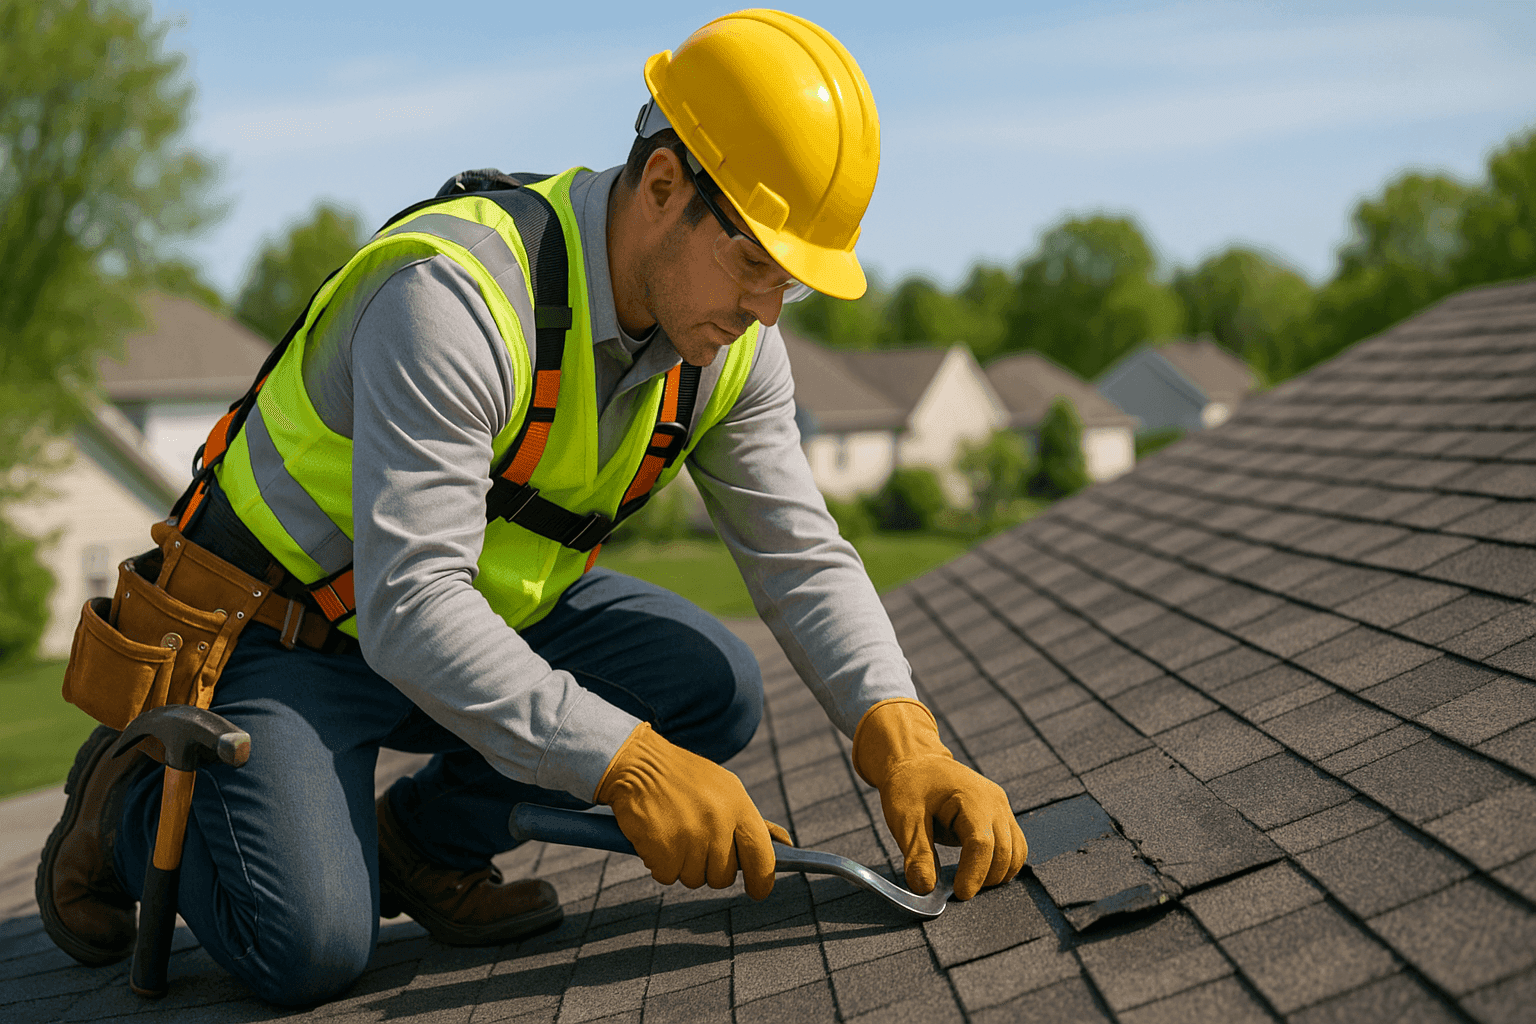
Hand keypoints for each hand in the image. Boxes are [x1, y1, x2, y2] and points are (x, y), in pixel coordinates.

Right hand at [596, 723, 789, 898]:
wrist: (637, 763)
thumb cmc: (684, 779)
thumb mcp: (726, 789)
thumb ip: (754, 822)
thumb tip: (786, 846)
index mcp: (738, 805)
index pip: (762, 855)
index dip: (762, 879)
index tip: (758, 890)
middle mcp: (718, 821)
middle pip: (724, 876)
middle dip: (709, 868)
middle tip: (694, 843)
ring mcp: (690, 836)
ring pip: (694, 879)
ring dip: (681, 865)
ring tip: (673, 834)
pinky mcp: (662, 848)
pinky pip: (667, 877)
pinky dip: (659, 864)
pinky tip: (657, 838)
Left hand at [853, 699, 1027, 899]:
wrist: (917, 762)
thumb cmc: (909, 786)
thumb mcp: (904, 819)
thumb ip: (917, 854)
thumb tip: (925, 889)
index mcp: (970, 798)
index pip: (982, 844)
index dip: (974, 873)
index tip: (960, 894)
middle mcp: (994, 802)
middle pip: (1004, 852)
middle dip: (985, 878)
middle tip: (958, 893)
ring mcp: (1002, 808)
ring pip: (1016, 853)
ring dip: (997, 874)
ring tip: (968, 883)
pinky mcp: (1001, 816)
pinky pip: (1014, 847)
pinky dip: (1002, 865)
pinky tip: (979, 872)